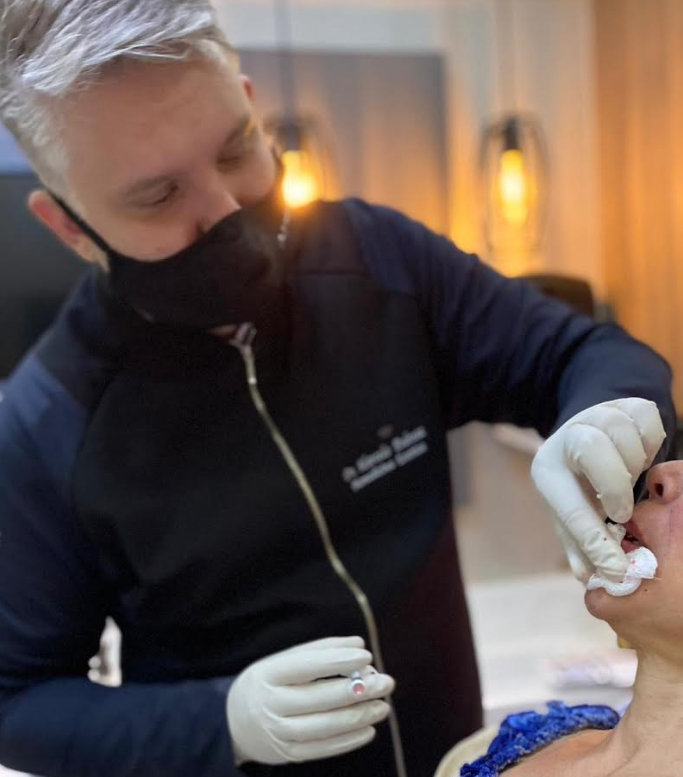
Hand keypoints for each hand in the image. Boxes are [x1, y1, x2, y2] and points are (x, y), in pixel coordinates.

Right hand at [226, 636, 394, 764]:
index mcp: (270, 674)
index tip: (366, 656)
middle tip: (386, 682)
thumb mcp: (285, 660)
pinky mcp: (289, 754)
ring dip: (359, 716)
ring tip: (384, 706)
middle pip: (320, 698)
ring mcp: (279, 732)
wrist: (234, 722)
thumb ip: (322, 650)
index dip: (338, 661)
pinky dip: (349, 739)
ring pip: (325, 725)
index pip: (307, 666)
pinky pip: (323, 748)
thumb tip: (359, 644)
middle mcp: (272, 704)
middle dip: (358, 690)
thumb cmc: (270, 682)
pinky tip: (369, 728)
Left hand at [531, 398, 665, 581]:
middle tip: (622, 510)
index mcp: (548, 470)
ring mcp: (596, 415)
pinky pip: (647, 417)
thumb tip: (589, 576)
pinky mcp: (625, 404)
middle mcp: (568, 437)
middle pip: (591, 447)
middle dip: (614, 484)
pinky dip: (652, 441)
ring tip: (630, 476)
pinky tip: (641, 454)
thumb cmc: (579, 483)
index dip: (593, 540)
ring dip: (635, 462)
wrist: (587, 435)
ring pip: (622, 431)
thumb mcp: (572, 512)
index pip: (568, 505)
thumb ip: (580, 543)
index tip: (615, 568)